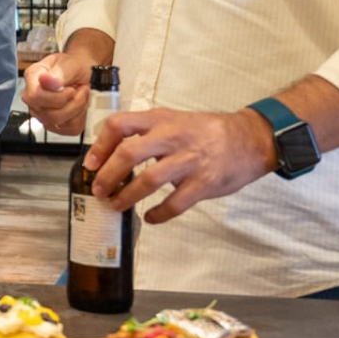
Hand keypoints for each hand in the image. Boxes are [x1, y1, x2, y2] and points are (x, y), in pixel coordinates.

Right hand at [20, 51, 94, 135]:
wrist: (85, 72)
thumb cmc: (75, 66)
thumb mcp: (70, 64)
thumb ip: (58, 73)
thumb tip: (45, 80)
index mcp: (33, 78)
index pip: (36, 97)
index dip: (57, 97)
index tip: (72, 89)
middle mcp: (33, 98)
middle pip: (50, 114)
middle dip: (73, 103)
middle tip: (81, 90)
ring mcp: (42, 114)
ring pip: (60, 123)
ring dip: (78, 109)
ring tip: (81, 95)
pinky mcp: (54, 125)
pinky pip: (70, 129)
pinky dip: (80, 118)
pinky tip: (79, 106)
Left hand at [86, 107, 277, 223]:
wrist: (249, 139)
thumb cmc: (205, 132)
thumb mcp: (172, 120)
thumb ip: (145, 132)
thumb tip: (110, 154)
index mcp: (160, 120)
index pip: (119, 124)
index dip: (100, 145)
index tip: (90, 163)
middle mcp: (172, 137)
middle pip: (128, 154)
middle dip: (107, 175)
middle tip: (98, 190)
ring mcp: (188, 160)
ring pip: (148, 181)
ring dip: (127, 197)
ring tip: (116, 205)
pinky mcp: (203, 183)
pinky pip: (174, 203)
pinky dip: (158, 214)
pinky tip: (150, 217)